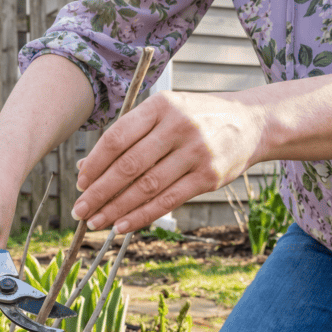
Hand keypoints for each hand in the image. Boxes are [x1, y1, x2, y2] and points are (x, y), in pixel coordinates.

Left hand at [71, 90, 266, 232]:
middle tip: (80, 211)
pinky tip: (122, 226)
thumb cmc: (196, 118)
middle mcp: (178, 126)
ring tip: (96, 222)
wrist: (251, 122)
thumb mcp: (164, 114)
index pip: (117, 138)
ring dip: (116, 209)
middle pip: (129, 165)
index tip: (80, 184)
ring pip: (146, 187)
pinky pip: (168, 201)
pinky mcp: (209, 176)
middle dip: (100, 192)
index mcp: (160, 105)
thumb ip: (127, 137)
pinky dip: (142, 216)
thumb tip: (84, 169)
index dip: (95, 164)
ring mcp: (196, 152)